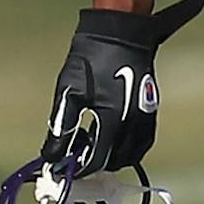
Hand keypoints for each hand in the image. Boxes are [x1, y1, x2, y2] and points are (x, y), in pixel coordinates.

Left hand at [39, 0, 203, 171]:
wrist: (120, 34)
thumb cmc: (92, 58)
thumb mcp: (68, 91)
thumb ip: (61, 125)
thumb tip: (52, 153)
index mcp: (113, 118)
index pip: (97, 159)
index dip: (78, 168)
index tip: (63, 169)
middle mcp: (134, 122)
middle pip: (115, 160)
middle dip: (93, 164)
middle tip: (72, 156)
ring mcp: (146, 117)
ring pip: (131, 154)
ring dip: (111, 157)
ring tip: (88, 148)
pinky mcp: (150, 111)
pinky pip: (142, 142)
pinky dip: (127, 148)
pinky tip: (109, 140)